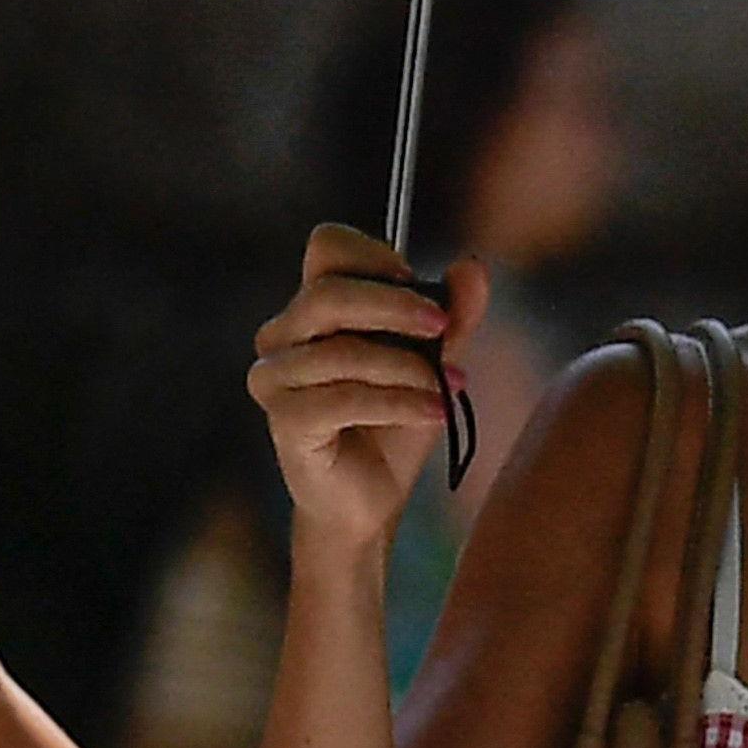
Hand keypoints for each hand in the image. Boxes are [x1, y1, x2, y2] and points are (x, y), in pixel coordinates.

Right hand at [246, 225, 489, 551]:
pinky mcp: (285, 420)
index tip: (420, 291)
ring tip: (446, 388)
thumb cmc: (394, 425)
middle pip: (326, 293)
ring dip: (406, 369)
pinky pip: (342, 399)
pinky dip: (398, 403)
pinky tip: (434, 414)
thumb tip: (473, 267)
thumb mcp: (434, 362)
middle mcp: (281, 335)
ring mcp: (274, 378)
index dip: (376, 258)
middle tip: (442, 327)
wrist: (371, 501)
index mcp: (312, 308)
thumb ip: (453, 316)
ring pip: (341, 351)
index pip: (327, 246)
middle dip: (393, 306)